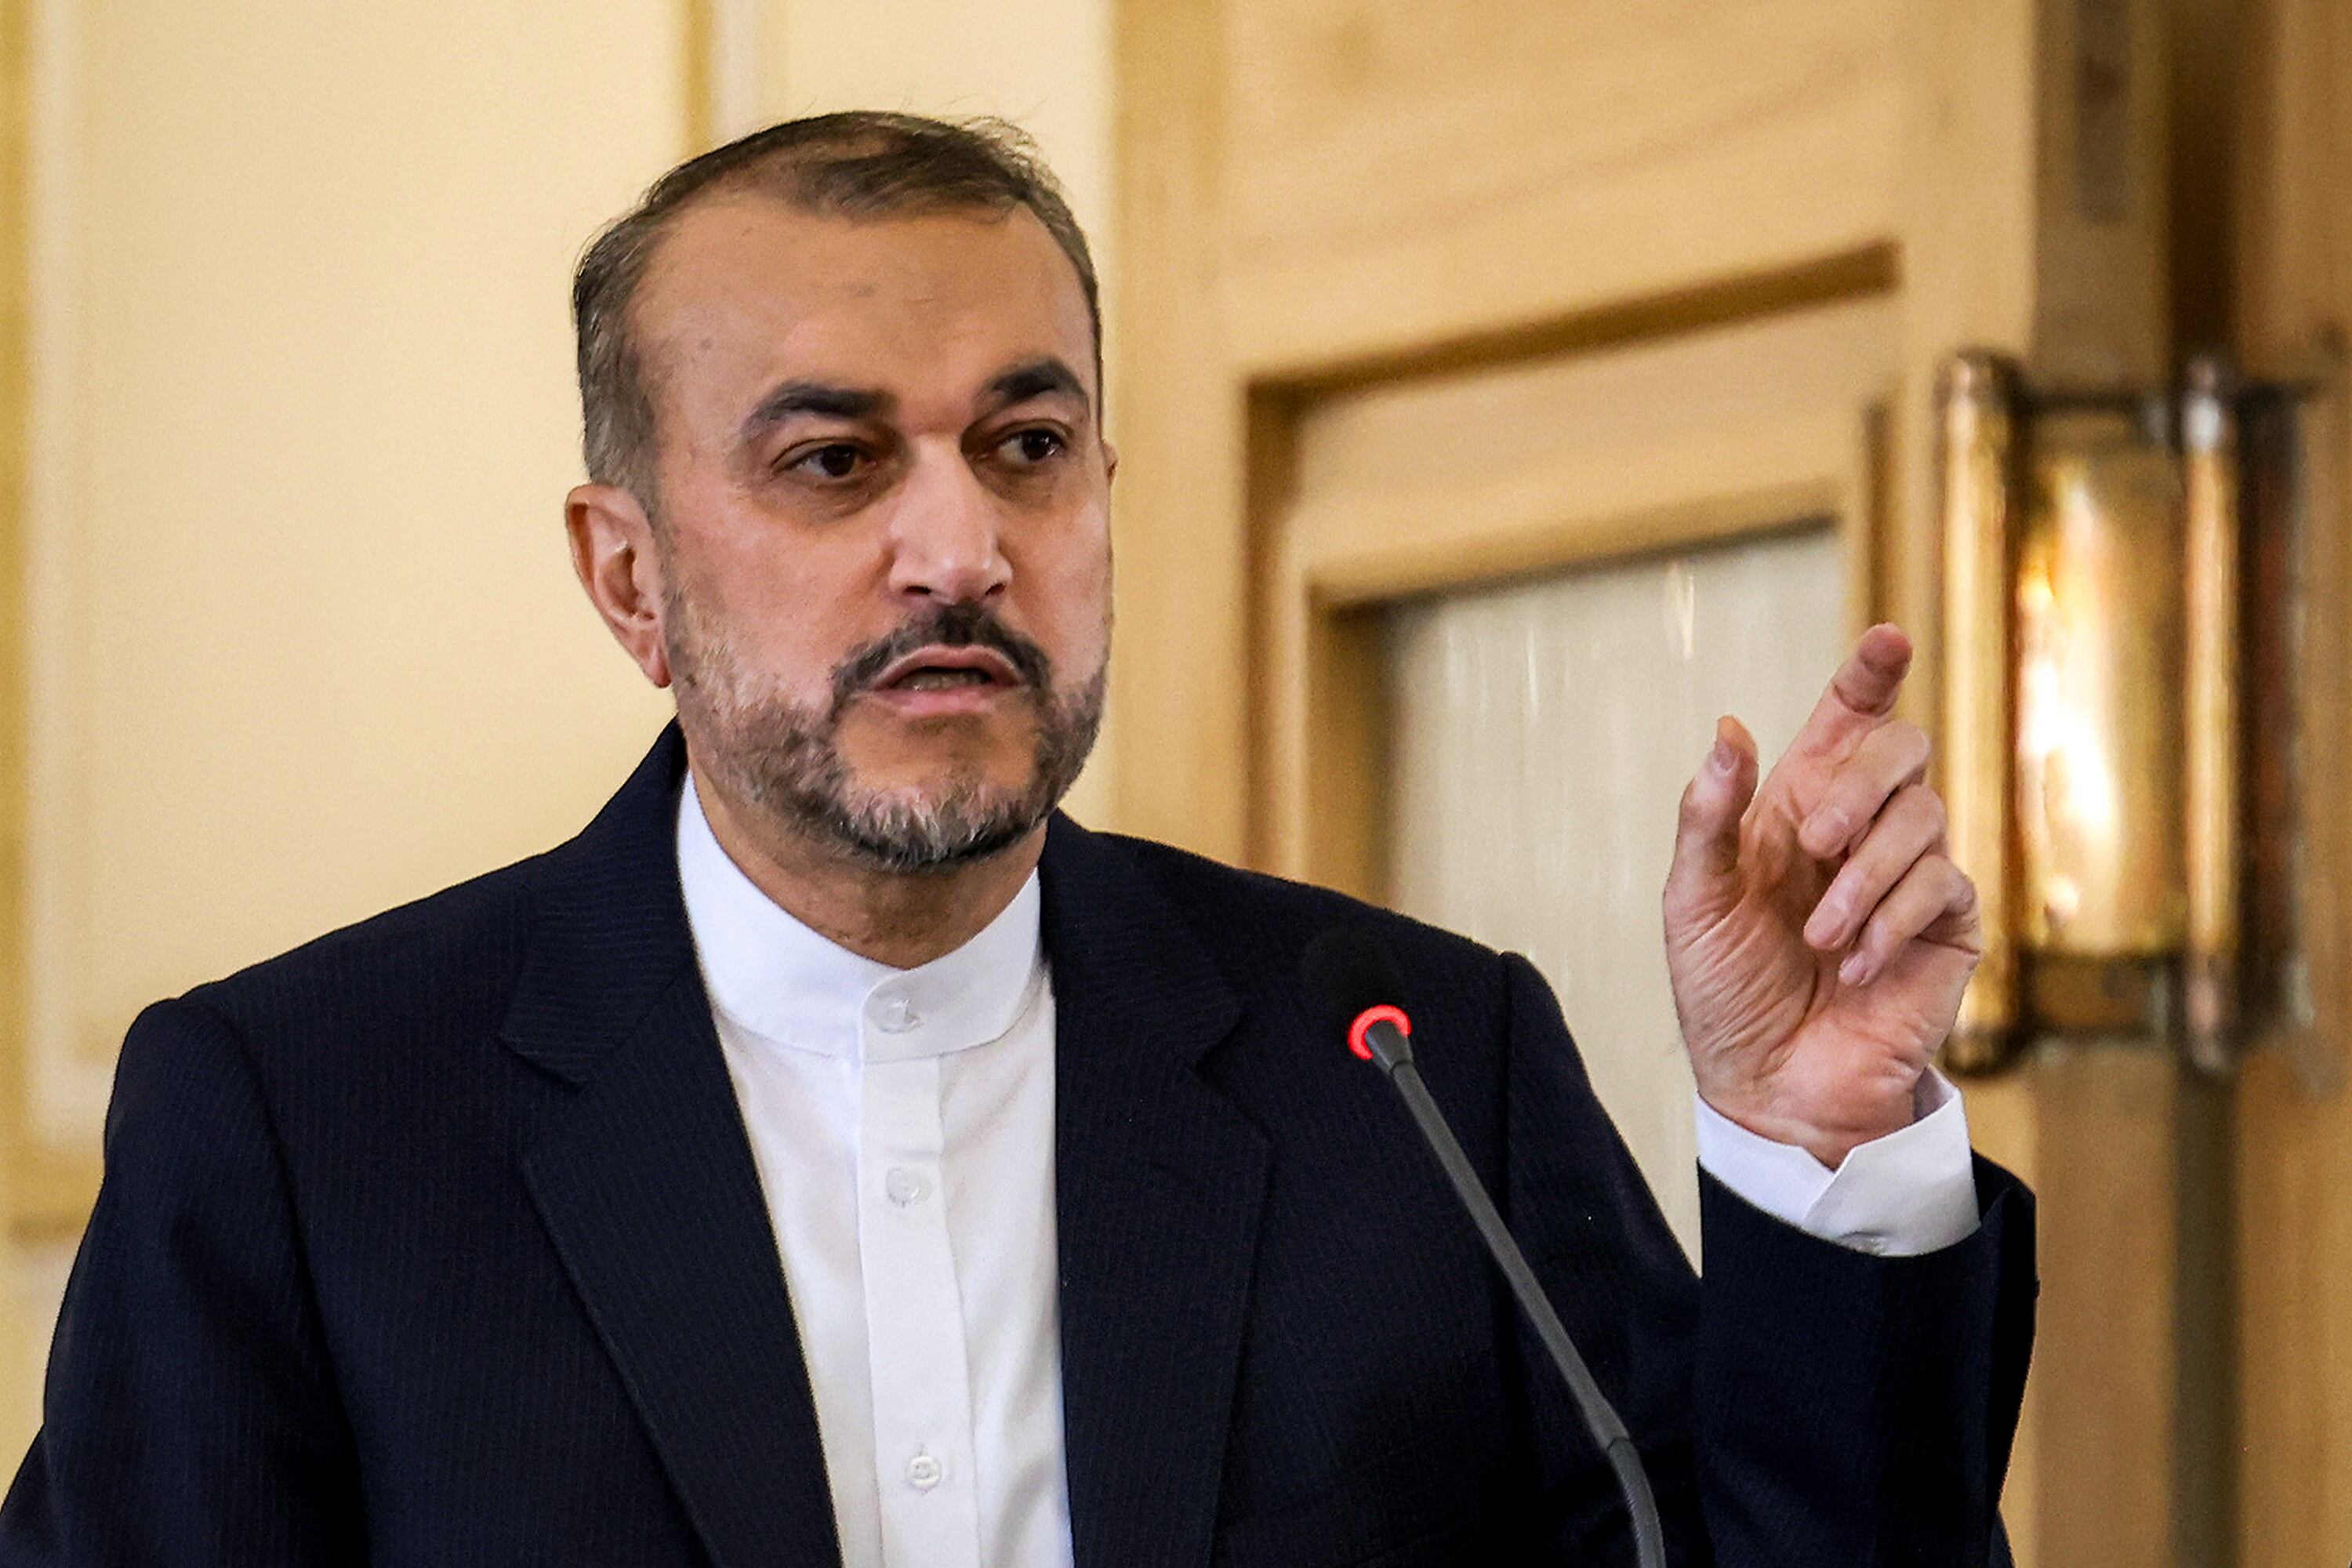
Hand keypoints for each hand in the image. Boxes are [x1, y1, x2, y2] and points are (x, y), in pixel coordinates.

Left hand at [1662, 625, 1981, 1167]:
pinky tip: (1853, 967)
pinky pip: (1942, 886)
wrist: (1770, 1087)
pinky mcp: (1945, 926)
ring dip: (1863, 877)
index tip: (1887, 640)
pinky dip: (1890, 922)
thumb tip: (1729, 728)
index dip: (1870, 674)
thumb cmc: (1727, 994)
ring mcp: (1910, 875)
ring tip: (1819, 940)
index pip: (1848, 720)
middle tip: (1813, 843)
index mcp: (1798, 807)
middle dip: (1858, 785)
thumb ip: (1710, 817)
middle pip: (1901, 748)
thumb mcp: (1695, 901)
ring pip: (1923, 816)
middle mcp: (1861, 829)